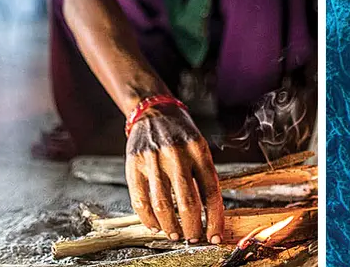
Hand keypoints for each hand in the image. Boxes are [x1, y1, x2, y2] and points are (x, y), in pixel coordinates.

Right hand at [125, 106, 223, 243]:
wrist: (154, 111)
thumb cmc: (182, 134)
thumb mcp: (200, 147)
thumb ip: (204, 175)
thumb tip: (211, 212)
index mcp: (199, 151)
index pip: (211, 191)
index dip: (214, 218)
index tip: (215, 235)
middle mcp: (177, 155)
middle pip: (187, 202)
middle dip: (193, 227)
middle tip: (194, 238)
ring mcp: (153, 160)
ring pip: (162, 205)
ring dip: (171, 226)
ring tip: (176, 234)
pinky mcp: (133, 165)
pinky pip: (140, 200)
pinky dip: (148, 218)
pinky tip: (156, 225)